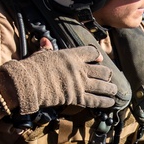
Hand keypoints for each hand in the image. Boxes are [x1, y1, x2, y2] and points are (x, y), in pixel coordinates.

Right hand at [0, 45, 118, 113]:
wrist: (29, 83)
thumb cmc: (33, 67)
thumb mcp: (42, 55)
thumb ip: (47, 48)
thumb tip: (45, 40)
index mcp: (72, 56)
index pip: (92, 52)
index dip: (97, 56)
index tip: (99, 59)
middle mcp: (80, 69)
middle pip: (102, 70)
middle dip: (107, 74)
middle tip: (108, 77)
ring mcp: (80, 84)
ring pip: (103, 86)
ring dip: (110, 88)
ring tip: (114, 90)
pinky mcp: (77, 98)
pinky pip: (96, 100)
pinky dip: (105, 102)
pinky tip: (111, 102)